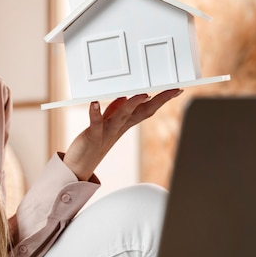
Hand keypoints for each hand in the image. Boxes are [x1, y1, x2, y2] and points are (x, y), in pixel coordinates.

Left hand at [63, 89, 182, 180]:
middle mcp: (119, 127)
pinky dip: (95, 112)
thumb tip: (124, 96)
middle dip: (158, 101)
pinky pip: (96, 123)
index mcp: (124, 124)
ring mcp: (107, 132)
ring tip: (142, 95)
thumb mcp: (106, 123)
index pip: (146, 109)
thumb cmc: (92, 144)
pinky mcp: (93, 135)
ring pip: (122, 116)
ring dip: (132, 105)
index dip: (161, 100)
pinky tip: (94, 103)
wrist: (79, 166)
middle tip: (173, 90)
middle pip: (142, 112)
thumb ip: (114, 110)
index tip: (176, 90)